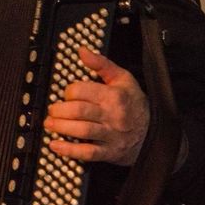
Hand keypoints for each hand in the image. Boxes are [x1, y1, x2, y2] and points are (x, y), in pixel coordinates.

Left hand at [43, 46, 149, 165]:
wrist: (154, 132)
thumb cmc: (134, 103)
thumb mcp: (122, 78)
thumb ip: (101, 64)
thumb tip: (82, 51)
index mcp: (114, 95)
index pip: (83, 91)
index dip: (69, 91)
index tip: (65, 94)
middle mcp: (112, 116)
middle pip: (79, 111)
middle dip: (60, 110)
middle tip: (52, 110)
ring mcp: (111, 135)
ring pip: (82, 131)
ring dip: (61, 128)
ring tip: (50, 124)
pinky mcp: (109, 152)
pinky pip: (87, 153)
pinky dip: (69, 151)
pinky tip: (55, 145)